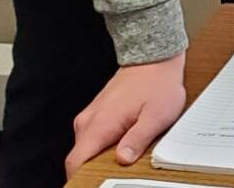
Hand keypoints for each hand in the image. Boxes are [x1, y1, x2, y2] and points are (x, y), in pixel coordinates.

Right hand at [65, 51, 186, 178]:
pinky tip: (123, 143)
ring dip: (100, 156)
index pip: (75, 161)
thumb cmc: (157, 84)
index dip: (79, 178)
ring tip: (125, 156)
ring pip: (86, 148)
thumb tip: (123, 159)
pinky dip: (103, 145)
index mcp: (99, 124)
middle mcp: (88, 121)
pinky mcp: (96, 113)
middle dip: (93, 169)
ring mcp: (90, 116)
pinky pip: (92, 137)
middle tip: (117, 172)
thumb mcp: (157, 116)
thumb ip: (138, 139)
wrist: (154, 58)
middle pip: (80, 157)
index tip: (93, 183)